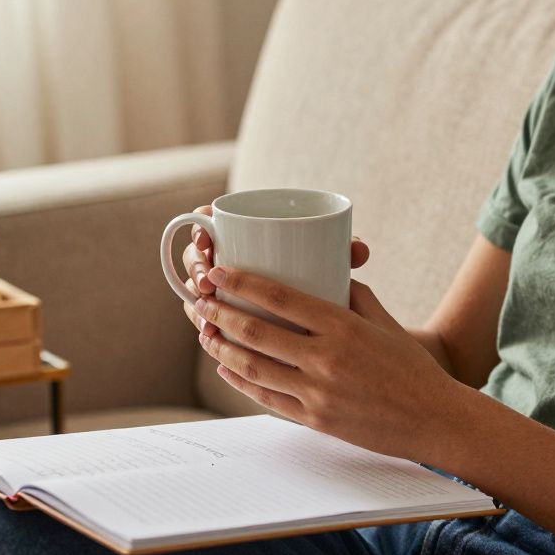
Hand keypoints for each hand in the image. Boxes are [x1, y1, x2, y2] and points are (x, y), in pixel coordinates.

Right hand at [180, 203, 369, 338]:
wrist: (326, 314)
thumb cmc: (323, 271)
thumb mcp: (332, 260)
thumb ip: (343, 252)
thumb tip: (358, 250)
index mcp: (246, 229)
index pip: (209, 219)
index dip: (200, 227)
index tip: (207, 239)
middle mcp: (228, 253)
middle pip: (197, 255)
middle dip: (196, 268)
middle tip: (208, 282)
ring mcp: (222, 284)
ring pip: (196, 286)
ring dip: (195, 297)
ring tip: (206, 312)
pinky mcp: (223, 310)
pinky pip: (204, 314)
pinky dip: (203, 322)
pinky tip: (208, 336)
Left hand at [193, 264, 467, 463]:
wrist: (434, 420)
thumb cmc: (412, 368)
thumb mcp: (384, 322)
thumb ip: (352, 297)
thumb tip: (328, 274)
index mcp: (344, 327)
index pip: (281, 297)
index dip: (243, 283)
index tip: (220, 272)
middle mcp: (326, 359)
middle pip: (256, 332)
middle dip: (221, 314)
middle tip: (201, 301)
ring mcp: (318, 393)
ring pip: (253, 367)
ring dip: (221, 348)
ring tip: (205, 333)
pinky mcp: (315, 420)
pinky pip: (267, 398)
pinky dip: (241, 381)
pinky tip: (227, 368)